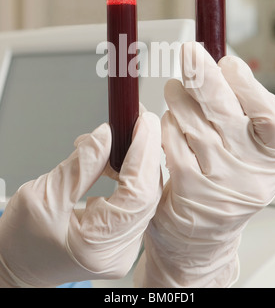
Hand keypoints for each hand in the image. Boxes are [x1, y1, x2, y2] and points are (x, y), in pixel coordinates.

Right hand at [0, 111, 161, 287]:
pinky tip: (117, 158)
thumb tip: (107, 134)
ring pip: (145, 195)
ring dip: (138, 161)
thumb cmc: (21, 241)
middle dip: (146, 152)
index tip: (143, 123)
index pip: (137, 194)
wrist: (17, 265)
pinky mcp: (122, 237)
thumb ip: (80, 165)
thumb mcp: (43, 196)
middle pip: (147, 194)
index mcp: (97, 245)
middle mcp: (118, 251)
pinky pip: (136, 200)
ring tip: (121, 136)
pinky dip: (130, 174)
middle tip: (139, 120)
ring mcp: (123, 247)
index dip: (144, 154)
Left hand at [134, 42, 274, 287]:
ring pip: (193, 124)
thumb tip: (219, 68)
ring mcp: (220, 183)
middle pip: (226, 114)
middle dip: (203, 76)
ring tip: (174, 90)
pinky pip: (172, 143)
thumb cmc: (222, 181)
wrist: (201, 236)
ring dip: (179, 99)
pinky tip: (165, 122)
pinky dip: (165, 126)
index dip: (248, 85)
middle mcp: (250, 172)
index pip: (270, 116)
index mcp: (271, 156)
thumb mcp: (244, 150)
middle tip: (189, 52)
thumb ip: (239, 113)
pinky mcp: (189, 189)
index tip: (228, 64)